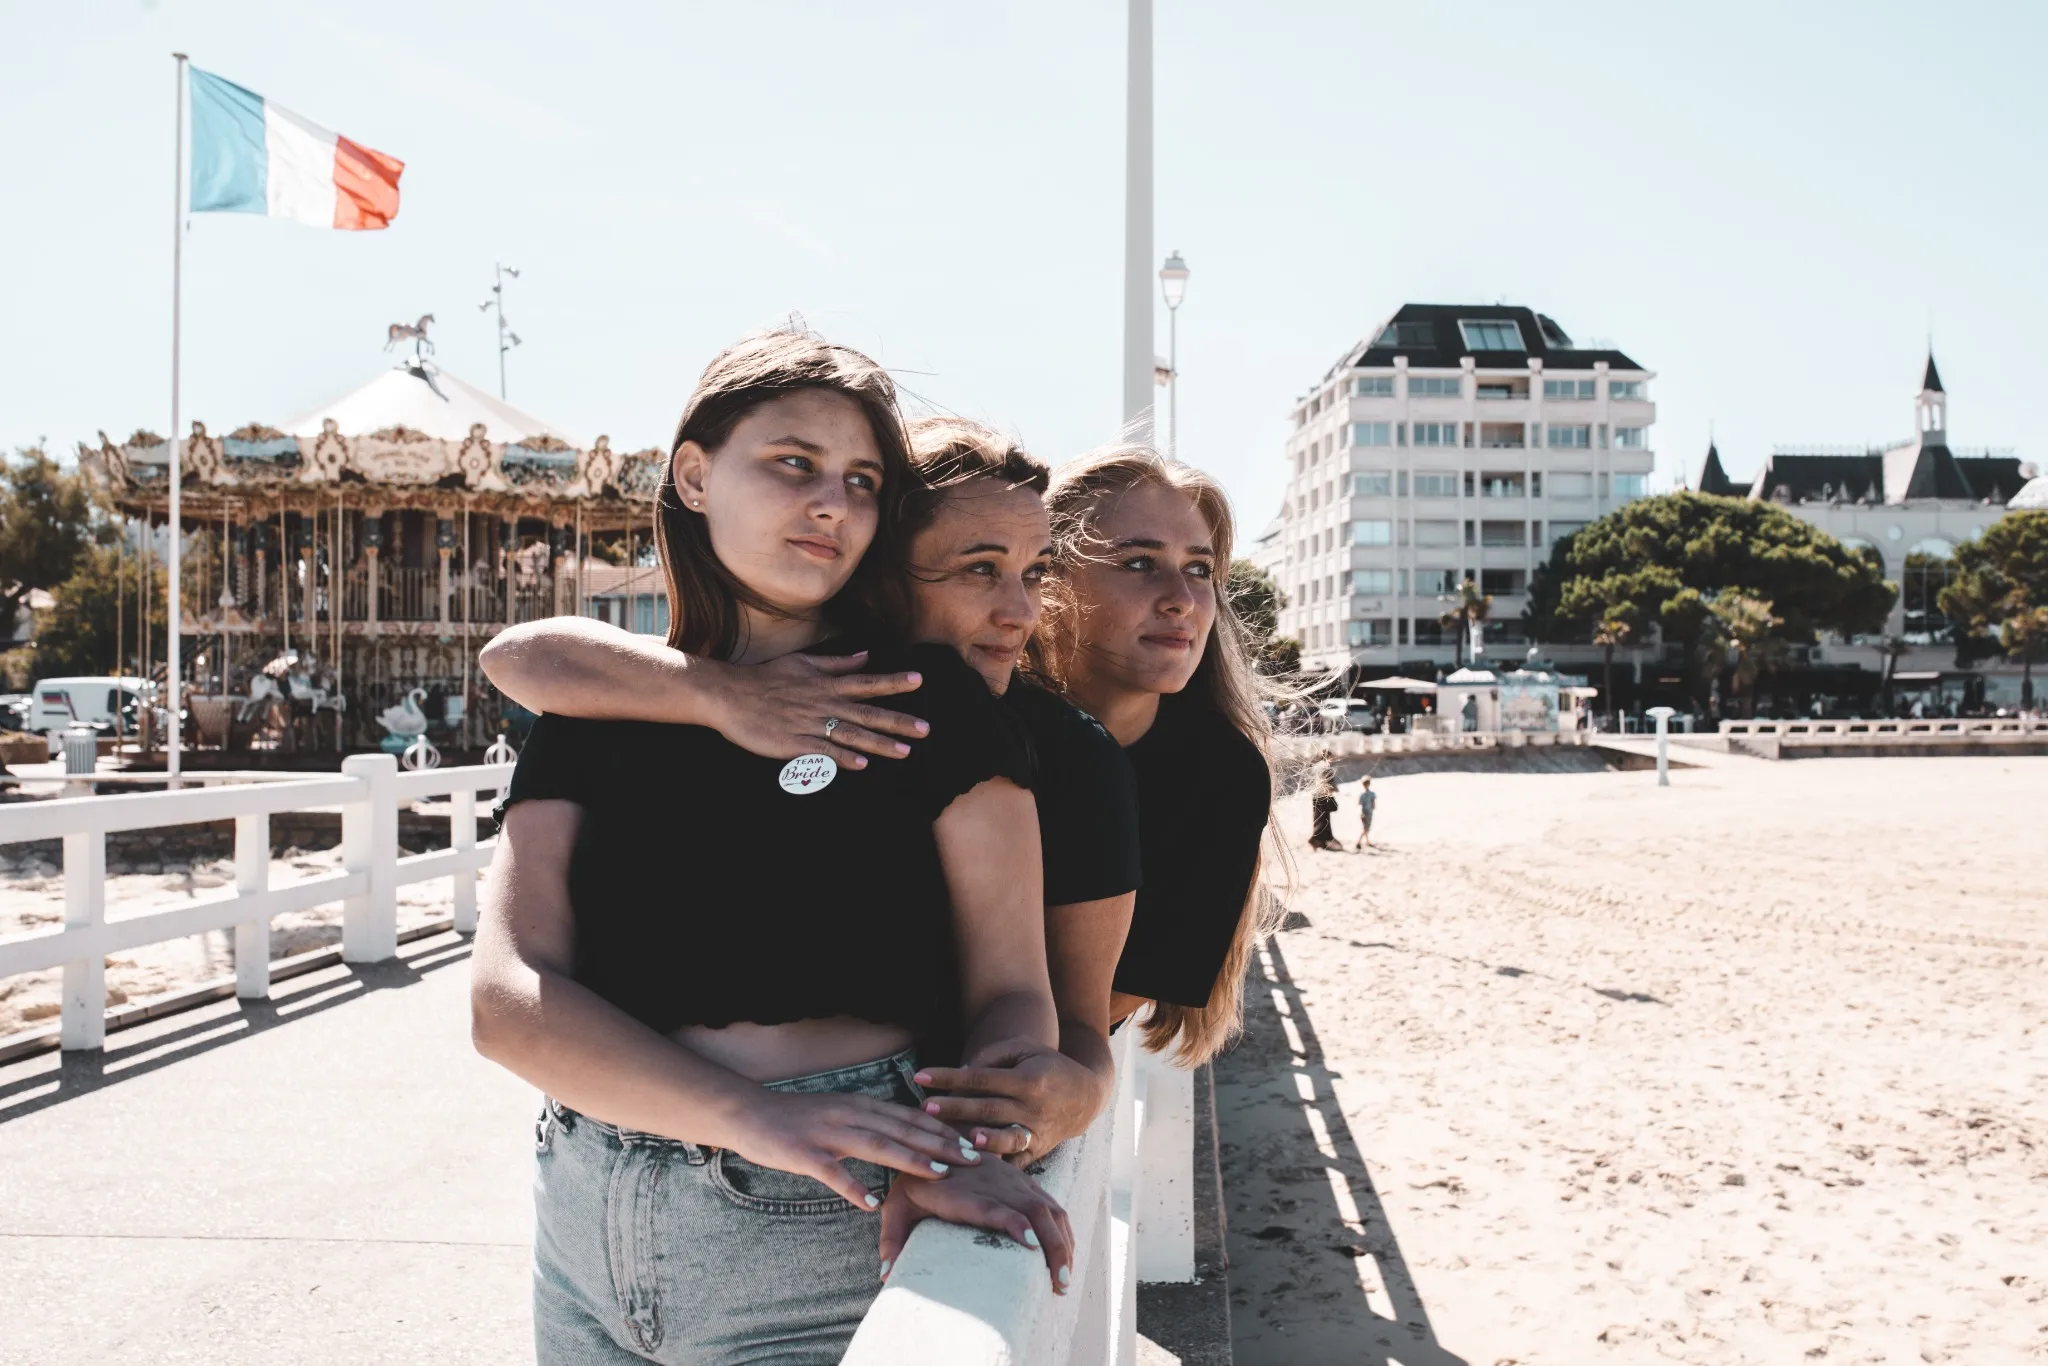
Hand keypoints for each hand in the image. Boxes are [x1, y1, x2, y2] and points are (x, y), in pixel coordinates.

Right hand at [706, 650, 927, 765]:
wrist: (730, 695)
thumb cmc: (766, 677)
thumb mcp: (803, 663)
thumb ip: (836, 663)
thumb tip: (865, 656)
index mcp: (826, 684)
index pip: (867, 683)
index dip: (894, 682)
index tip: (919, 680)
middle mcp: (823, 703)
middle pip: (867, 713)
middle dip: (897, 721)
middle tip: (926, 729)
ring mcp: (809, 724)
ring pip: (850, 735)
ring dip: (879, 744)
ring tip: (905, 752)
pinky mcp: (793, 744)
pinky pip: (822, 752)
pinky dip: (841, 758)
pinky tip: (860, 765)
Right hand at [727, 1090, 980, 1208]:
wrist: (749, 1112)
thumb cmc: (799, 1119)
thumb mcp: (841, 1113)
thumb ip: (871, 1122)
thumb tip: (907, 1135)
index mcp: (860, 1105)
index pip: (910, 1116)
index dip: (942, 1129)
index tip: (971, 1141)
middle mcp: (850, 1114)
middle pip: (902, 1129)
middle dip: (939, 1143)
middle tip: (971, 1158)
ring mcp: (827, 1134)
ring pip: (876, 1145)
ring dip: (909, 1159)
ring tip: (938, 1174)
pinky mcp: (804, 1153)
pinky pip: (832, 1172)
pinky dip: (853, 1187)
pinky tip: (871, 1204)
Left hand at [877, 1156, 1074, 1293]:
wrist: (932, 1139)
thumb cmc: (914, 1181)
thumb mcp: (896, 1206)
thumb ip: (891, 1238)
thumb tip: (886, 1274)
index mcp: (963, 1192)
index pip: (991, 1206)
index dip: (1013, 1221)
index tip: (1031, 1245)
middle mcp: (994, 1183)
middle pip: (1032, 1210)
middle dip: (1052, 1245)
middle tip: (1058, 1284)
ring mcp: (1012, 1181)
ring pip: (1048, 1208)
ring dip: (1061, 1242)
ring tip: (1064, 1280)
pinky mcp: (1022, 1182)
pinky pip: (1051, 1204)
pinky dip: (1062, 1230)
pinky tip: (1065, 1255)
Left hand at [916, 1039, 1109, 1163]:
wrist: (1087, 1097)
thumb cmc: (1048, 1067)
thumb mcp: (1026, 1049)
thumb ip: (994, 1056)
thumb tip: (962, 1073)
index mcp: (1027, 1079)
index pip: (981, 1077)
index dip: (949, 1077)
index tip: (920, 1076)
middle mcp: (1032, 1107)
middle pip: (988, 1108)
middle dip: (955, 1108)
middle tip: (924, 1108)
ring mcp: (1037, 1132)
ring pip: (1005, 1140)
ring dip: (981, 1141)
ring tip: (958, 1140)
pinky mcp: (1038, 1152)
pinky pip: (1016, 1163)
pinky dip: (997, 1168)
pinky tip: (973, 1171)